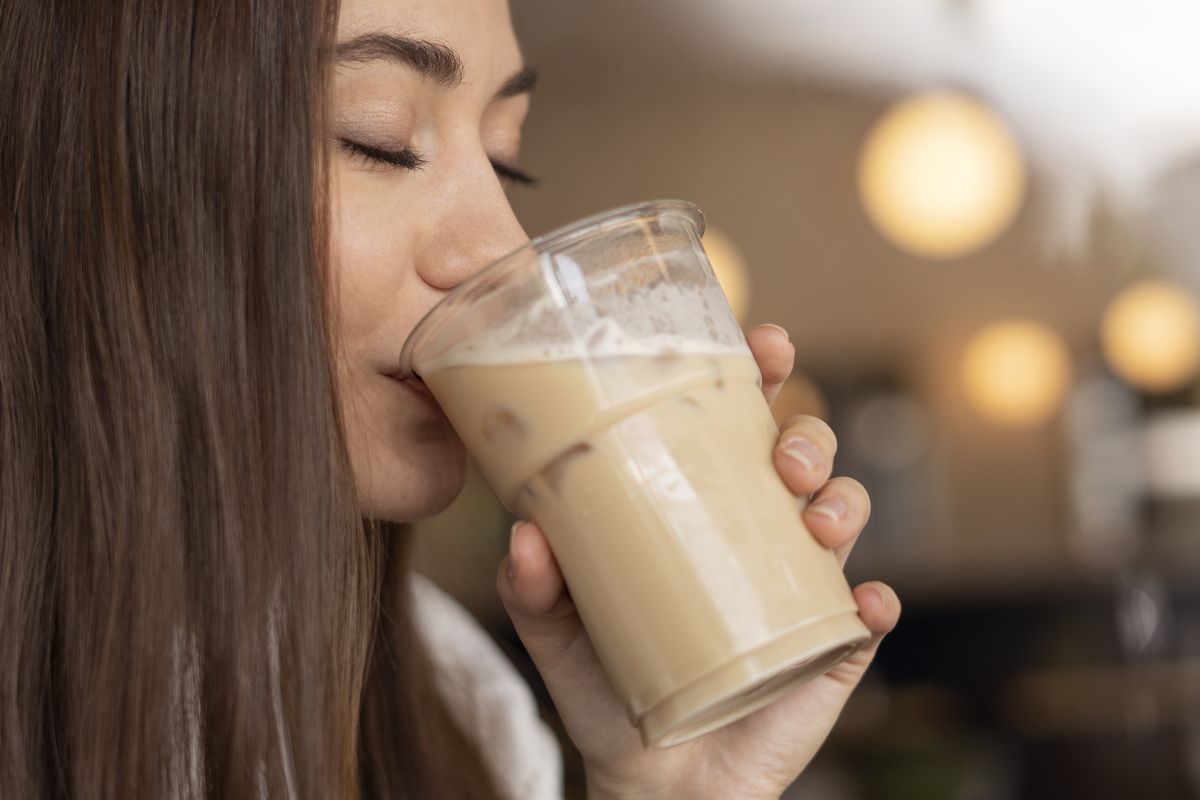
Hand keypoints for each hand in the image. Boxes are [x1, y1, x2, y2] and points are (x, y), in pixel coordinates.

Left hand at [495, 323, 900, 799]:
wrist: (650, 775)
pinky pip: (871, 618)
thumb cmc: (606, 683)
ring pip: (845, 516)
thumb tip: (524, 534)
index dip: (762, 374)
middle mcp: (757, 531)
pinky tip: (864, 604)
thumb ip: (531, 585)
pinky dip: (876, 605)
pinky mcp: (829, 648)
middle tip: (783, 456)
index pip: (736, 422)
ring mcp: (799, 586)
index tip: (766, 346)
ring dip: (845, 504)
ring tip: (817, 523)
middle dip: (809, 437)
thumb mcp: (556, 629)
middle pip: (804, 455)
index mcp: (701, 503)